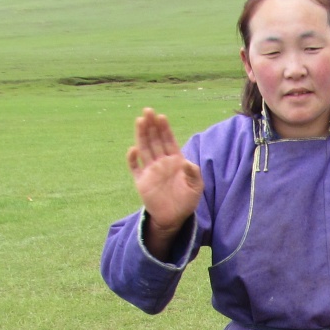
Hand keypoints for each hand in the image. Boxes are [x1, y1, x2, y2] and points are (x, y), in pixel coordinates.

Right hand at [126, 109, 203, 252]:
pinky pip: (135, 168)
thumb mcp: (196, 187)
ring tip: (139, 121)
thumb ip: (194, 174)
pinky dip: (133, 159)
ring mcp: (150, 170)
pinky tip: (133, 150)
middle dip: (152, 126)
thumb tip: (187, 162)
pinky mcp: (141, 181)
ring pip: (145, 149)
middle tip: (148, 111)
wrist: (174, 218)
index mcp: (175, 160)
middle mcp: (161, 162)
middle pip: (155, 140)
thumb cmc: (187, 200)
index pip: (169, 140)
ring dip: (141, 135)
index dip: (165, 129)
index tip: (161, 117)